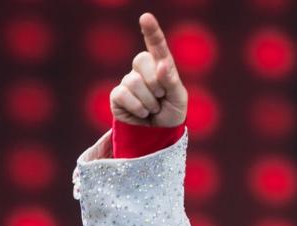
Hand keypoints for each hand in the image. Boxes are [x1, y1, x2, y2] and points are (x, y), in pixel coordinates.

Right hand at [109, 13, 187, 127]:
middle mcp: (142, 70)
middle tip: (161, 97)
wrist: (159, 136)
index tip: (146, 17)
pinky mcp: (118, 95)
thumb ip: (172, 80)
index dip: (151, 31)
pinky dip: (138, 108)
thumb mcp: (179, 98)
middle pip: (142, 60)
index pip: (156, 45)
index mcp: (161, 65)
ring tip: (153, 109)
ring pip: (134, 81)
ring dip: (149, 101)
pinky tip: (142, 114)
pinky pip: (124, 95)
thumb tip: (161, 64)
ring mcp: (129, 81)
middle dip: (156, 82)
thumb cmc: (171, 113)